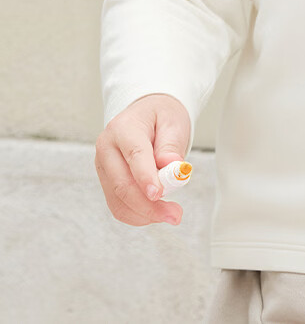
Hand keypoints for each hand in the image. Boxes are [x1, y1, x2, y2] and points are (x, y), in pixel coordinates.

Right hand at [94, 93, 190, 226]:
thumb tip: (173, 167)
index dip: (146, 177)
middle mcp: (107, 147)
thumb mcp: (173, 122)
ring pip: (118, 201)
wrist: (146, 115)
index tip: (159, 195)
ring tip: (171, 213)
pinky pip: (118, 206)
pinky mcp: (106, 182)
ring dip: (145, 214)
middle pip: (122, 184)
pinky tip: (155, 212)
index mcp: (123, 127)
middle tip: (175, 215)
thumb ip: (171, 145)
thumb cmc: (160, 117)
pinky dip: (137, 215)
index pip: (135, 155)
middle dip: (149, 205)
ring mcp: (103, 167)